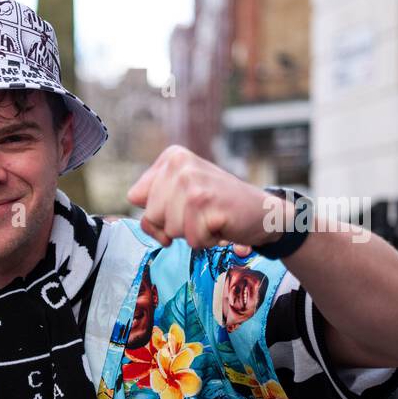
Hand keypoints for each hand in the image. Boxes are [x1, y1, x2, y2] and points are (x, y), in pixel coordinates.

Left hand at [127, 145, 287, 251]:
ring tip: (210, 218)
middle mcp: (181, 164)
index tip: (179, 207)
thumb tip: (141, 212)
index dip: (155, 213)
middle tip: (199, 214)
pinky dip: (206, 240)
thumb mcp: (178, 195)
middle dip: (173, 226)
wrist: (262, 211)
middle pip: (151, 217)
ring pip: (170, 230)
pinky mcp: (208, 204)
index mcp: (172, 157)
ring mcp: (194, 184)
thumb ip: (152, 200)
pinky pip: (192, 239)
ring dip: (191, 234)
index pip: (135, 198)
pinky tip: (220, 225)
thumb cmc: (217, 206)